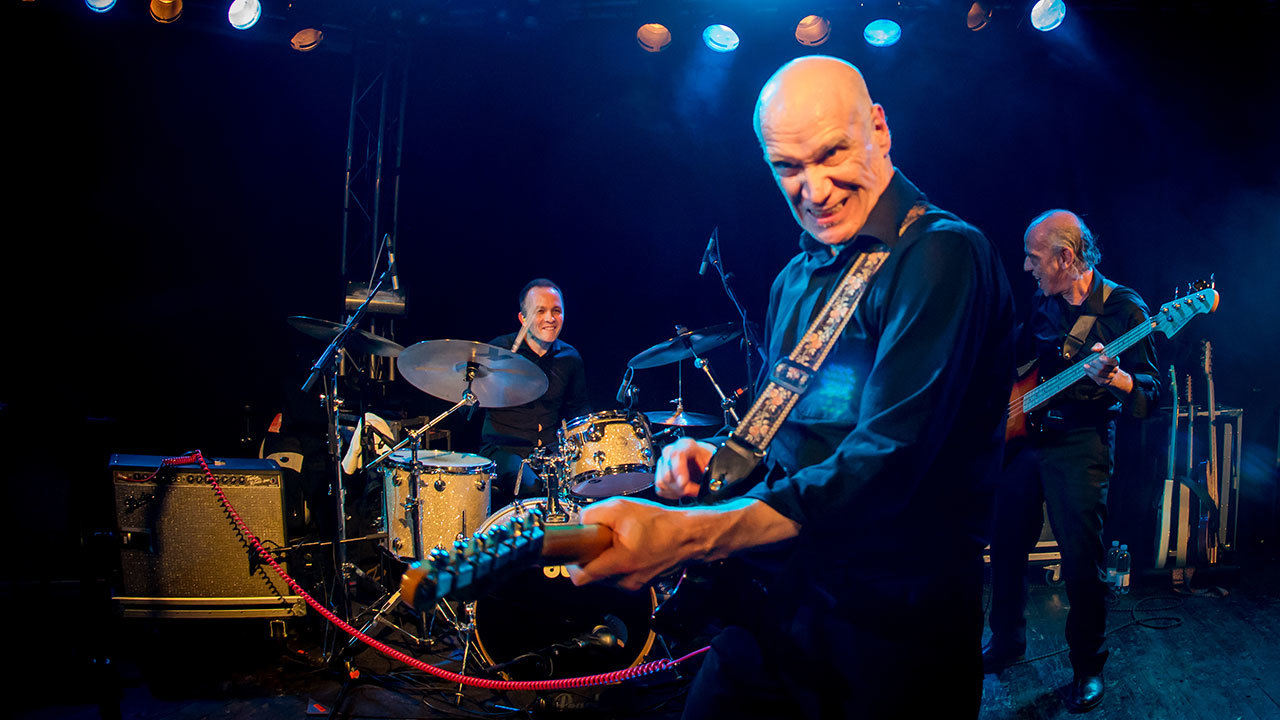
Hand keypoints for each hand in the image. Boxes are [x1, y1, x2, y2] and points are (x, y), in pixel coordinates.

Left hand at [568, 498, 701, 590]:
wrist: (687, 537)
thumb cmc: (661, 524)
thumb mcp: (621, 508)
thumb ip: (593, 515)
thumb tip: (579, 523)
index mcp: (620, 563)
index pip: (581, 577)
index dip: (572, 563)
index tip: (573, 551)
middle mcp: (625, 580)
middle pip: (591, 575)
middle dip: (591, 556)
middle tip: (600, 539)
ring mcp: (632, 585)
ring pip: (604, 575)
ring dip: (604, 559)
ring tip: (618, 541)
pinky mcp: (638, 583)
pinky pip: (617, 575)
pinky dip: (617, 562)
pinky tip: (628, 547)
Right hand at [654, 437, 714, 499]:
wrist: (702, 460)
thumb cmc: (707, 460)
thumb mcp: (713, 462)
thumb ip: (710, 471)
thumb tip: (708, 485)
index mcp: (685, 444)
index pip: (676, 455)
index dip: (679, 471)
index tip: (684, 484)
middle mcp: (670, 451)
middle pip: (667, 473)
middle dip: (682, 487)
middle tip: (695, 490)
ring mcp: (663, 462)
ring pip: (662, 482)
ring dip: (676, 491)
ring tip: (689, 489)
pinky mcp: (659, 473)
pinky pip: (660, 489)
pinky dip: (671, 494)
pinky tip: (681, 490)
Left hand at [1083, 342, 1132, 393]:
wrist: (1109, 372)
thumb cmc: (1104, 358)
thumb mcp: (1103, 350)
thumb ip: (1098, 346)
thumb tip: (1094, 349)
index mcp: (1115, 361)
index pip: (1112, 361)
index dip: (1106, 360)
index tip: (1100, 357)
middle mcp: (1114, 370)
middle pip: (1103, 367)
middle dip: (1095, 364)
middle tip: (1090, 361)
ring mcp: (1109, 377)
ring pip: (1099, 373)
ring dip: (1090, 369)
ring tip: (1085, 366)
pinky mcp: (1104, 382)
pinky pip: (1096, 378)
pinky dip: (1090, 373)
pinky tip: (1086, 370)